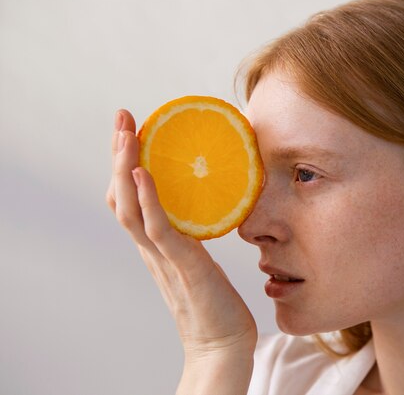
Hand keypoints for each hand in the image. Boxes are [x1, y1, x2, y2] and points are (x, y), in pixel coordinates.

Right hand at [106, 110, 256, 390]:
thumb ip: (193, 238)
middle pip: (120, 197)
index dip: (123, 168)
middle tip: (122, 118)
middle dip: (119, 155)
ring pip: (131, 208)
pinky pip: (159, 230)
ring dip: (125, 168)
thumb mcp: (200, 261)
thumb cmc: (216, 304)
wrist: (223, 346)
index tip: (129, 133)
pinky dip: (149, 201)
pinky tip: (144, 175)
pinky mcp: (184, 266)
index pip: (127, 201)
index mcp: (156, 246)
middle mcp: (152, 249)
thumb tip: (208, 209)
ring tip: (126, 134)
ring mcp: (164, 258)